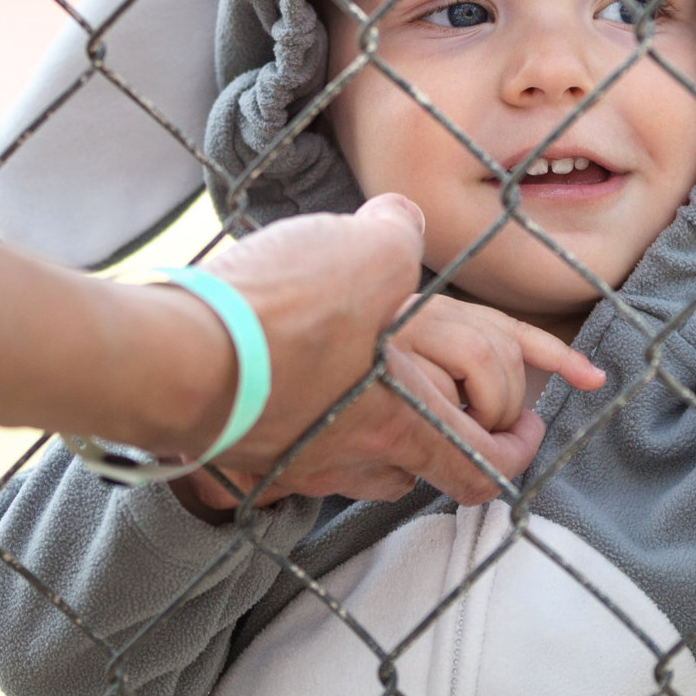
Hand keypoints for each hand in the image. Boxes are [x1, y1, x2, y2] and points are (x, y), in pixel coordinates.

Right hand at [159, 196, 599, 514]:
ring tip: (372, 382)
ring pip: (358, 465)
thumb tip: (398, 226)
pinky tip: (296, 375)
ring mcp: (294, 465)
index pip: (486, 469)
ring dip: (376, 432)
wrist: (165, 361)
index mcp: (403, 424)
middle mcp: (352, 460)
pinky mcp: (242, 454)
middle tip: (446, 392)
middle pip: (423, 468)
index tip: (530, 423)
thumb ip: (398, 235)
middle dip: (445, 432)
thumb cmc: (278, 321)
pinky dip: (311, 421)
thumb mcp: (367, 251)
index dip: (519, 448)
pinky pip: (297, 447)